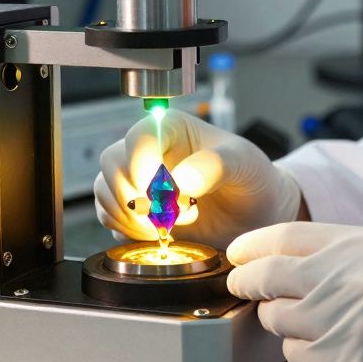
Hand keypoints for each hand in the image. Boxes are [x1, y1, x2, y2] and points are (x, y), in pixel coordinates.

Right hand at [94, 110, 303, 248]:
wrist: (256, 213)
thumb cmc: (251, 178)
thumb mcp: (244, 164)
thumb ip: (215, 166)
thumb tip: (181, 179)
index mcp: (171, 128)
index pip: (138, 137)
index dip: (142, 165)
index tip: (160, 192)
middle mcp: (149, 150)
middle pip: (112, 164)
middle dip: (137, 196)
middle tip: (173, 213)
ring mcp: (138, 179)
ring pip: (106, 191)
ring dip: (132, 217)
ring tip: (172, 224)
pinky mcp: (136, 208)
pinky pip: (109, 216)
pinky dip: (128, 230)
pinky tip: (160, 233)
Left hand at [227, 222, 362, 361]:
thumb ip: (334, 252)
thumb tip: (273, 258)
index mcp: (362, 244)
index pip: (283, 236)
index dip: (251, 246)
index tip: (237, 254)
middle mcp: (349, 277)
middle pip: (267, 276)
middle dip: (246, 282)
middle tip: (241, 286)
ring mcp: (344, 322)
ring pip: (276, 319)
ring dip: (285, 322)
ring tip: (320, 324)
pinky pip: (296, 356)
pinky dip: (306, 355)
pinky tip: (338, 349)